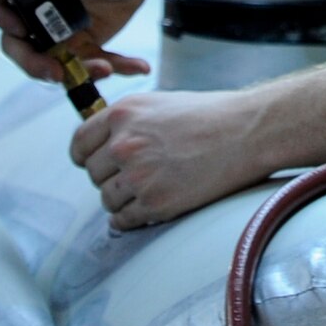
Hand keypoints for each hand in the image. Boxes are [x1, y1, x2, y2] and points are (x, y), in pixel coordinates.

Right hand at [0, 0, 154, 84]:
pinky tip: (138, 65)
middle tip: (56, 73)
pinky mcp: (83, 44)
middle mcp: (38, 7)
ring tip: (108, 68)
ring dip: (77, 72)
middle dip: (31, 63)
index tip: (18, 28)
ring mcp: (58, 30)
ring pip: (51, 62)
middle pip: (15, 42)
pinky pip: (89, 65)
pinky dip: (112, 69)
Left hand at [71, 89, 266, 229]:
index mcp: (123, 115)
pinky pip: (124, 220)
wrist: (245, 132)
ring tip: (144, 192)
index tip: (93, 164)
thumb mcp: (157, 105)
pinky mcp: (156, 203)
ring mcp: (138, 175)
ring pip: (107, 199)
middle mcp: (124, 144)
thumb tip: (104, 144)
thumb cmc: (208, 116)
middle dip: (108, 178)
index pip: (79, 144)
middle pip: (93, 174)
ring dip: (120, 200)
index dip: (85, 156)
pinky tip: (143, 210)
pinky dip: (130, 220)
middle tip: (131, 177)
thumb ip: (126, 123)